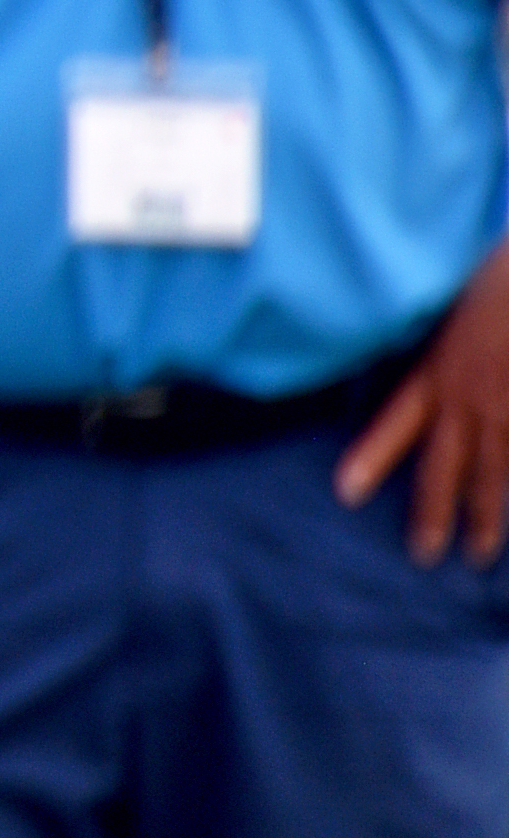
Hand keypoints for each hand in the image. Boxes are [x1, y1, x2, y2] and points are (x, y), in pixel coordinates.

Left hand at [341, 248, 508, 561]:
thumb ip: (441, 348)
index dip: (371, 457)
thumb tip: (431, 374)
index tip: (344, 493)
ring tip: (478, 555)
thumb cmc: (496, 281)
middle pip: (447, 465)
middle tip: (421, 556)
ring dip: (486, 517)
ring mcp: (508, 413)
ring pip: (495, 474)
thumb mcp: (452, 310)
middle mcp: (471, 399)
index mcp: (439, 371)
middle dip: (434, 513)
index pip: (396, 422)